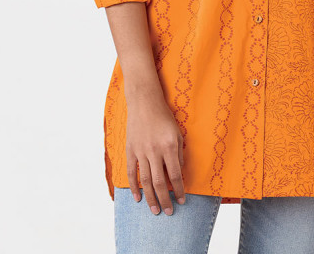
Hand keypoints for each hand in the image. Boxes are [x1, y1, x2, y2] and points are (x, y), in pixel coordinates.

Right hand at [125, 90, 186, 213]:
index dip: (179, 190)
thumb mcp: (177, 133)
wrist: (144, 102)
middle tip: (169, 212)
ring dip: (150, 198)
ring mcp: (141, 151)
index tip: (182, 201)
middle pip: (160, 182)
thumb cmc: (164, 117)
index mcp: (169, 146)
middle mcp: (155, 150)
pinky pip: (132, 173)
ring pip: (145, 181)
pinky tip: (138, 198)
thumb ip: (178, 155)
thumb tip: (178, 175)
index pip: (175, 175)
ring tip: (155, 210)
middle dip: (165, 199)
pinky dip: (134, 187)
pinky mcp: (130, 150)